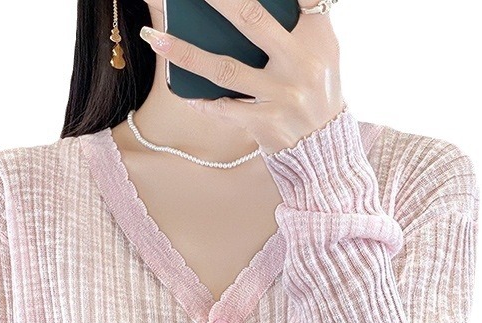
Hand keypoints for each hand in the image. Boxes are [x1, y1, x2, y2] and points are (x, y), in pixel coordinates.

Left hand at [139, 0, 345, 154]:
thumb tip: (242, 9)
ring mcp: (282, 95)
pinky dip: (202, 102)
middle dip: (216, 0)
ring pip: (225, 69)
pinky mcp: (267, 123)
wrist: (326, 148)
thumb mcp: (321, 51)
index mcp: (317, 36)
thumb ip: (298, 22)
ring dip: (185, 53)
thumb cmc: (316, 91)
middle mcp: (301, 63)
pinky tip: (182, 91)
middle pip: (251, 18)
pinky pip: (225, 110)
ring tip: (155, 37)